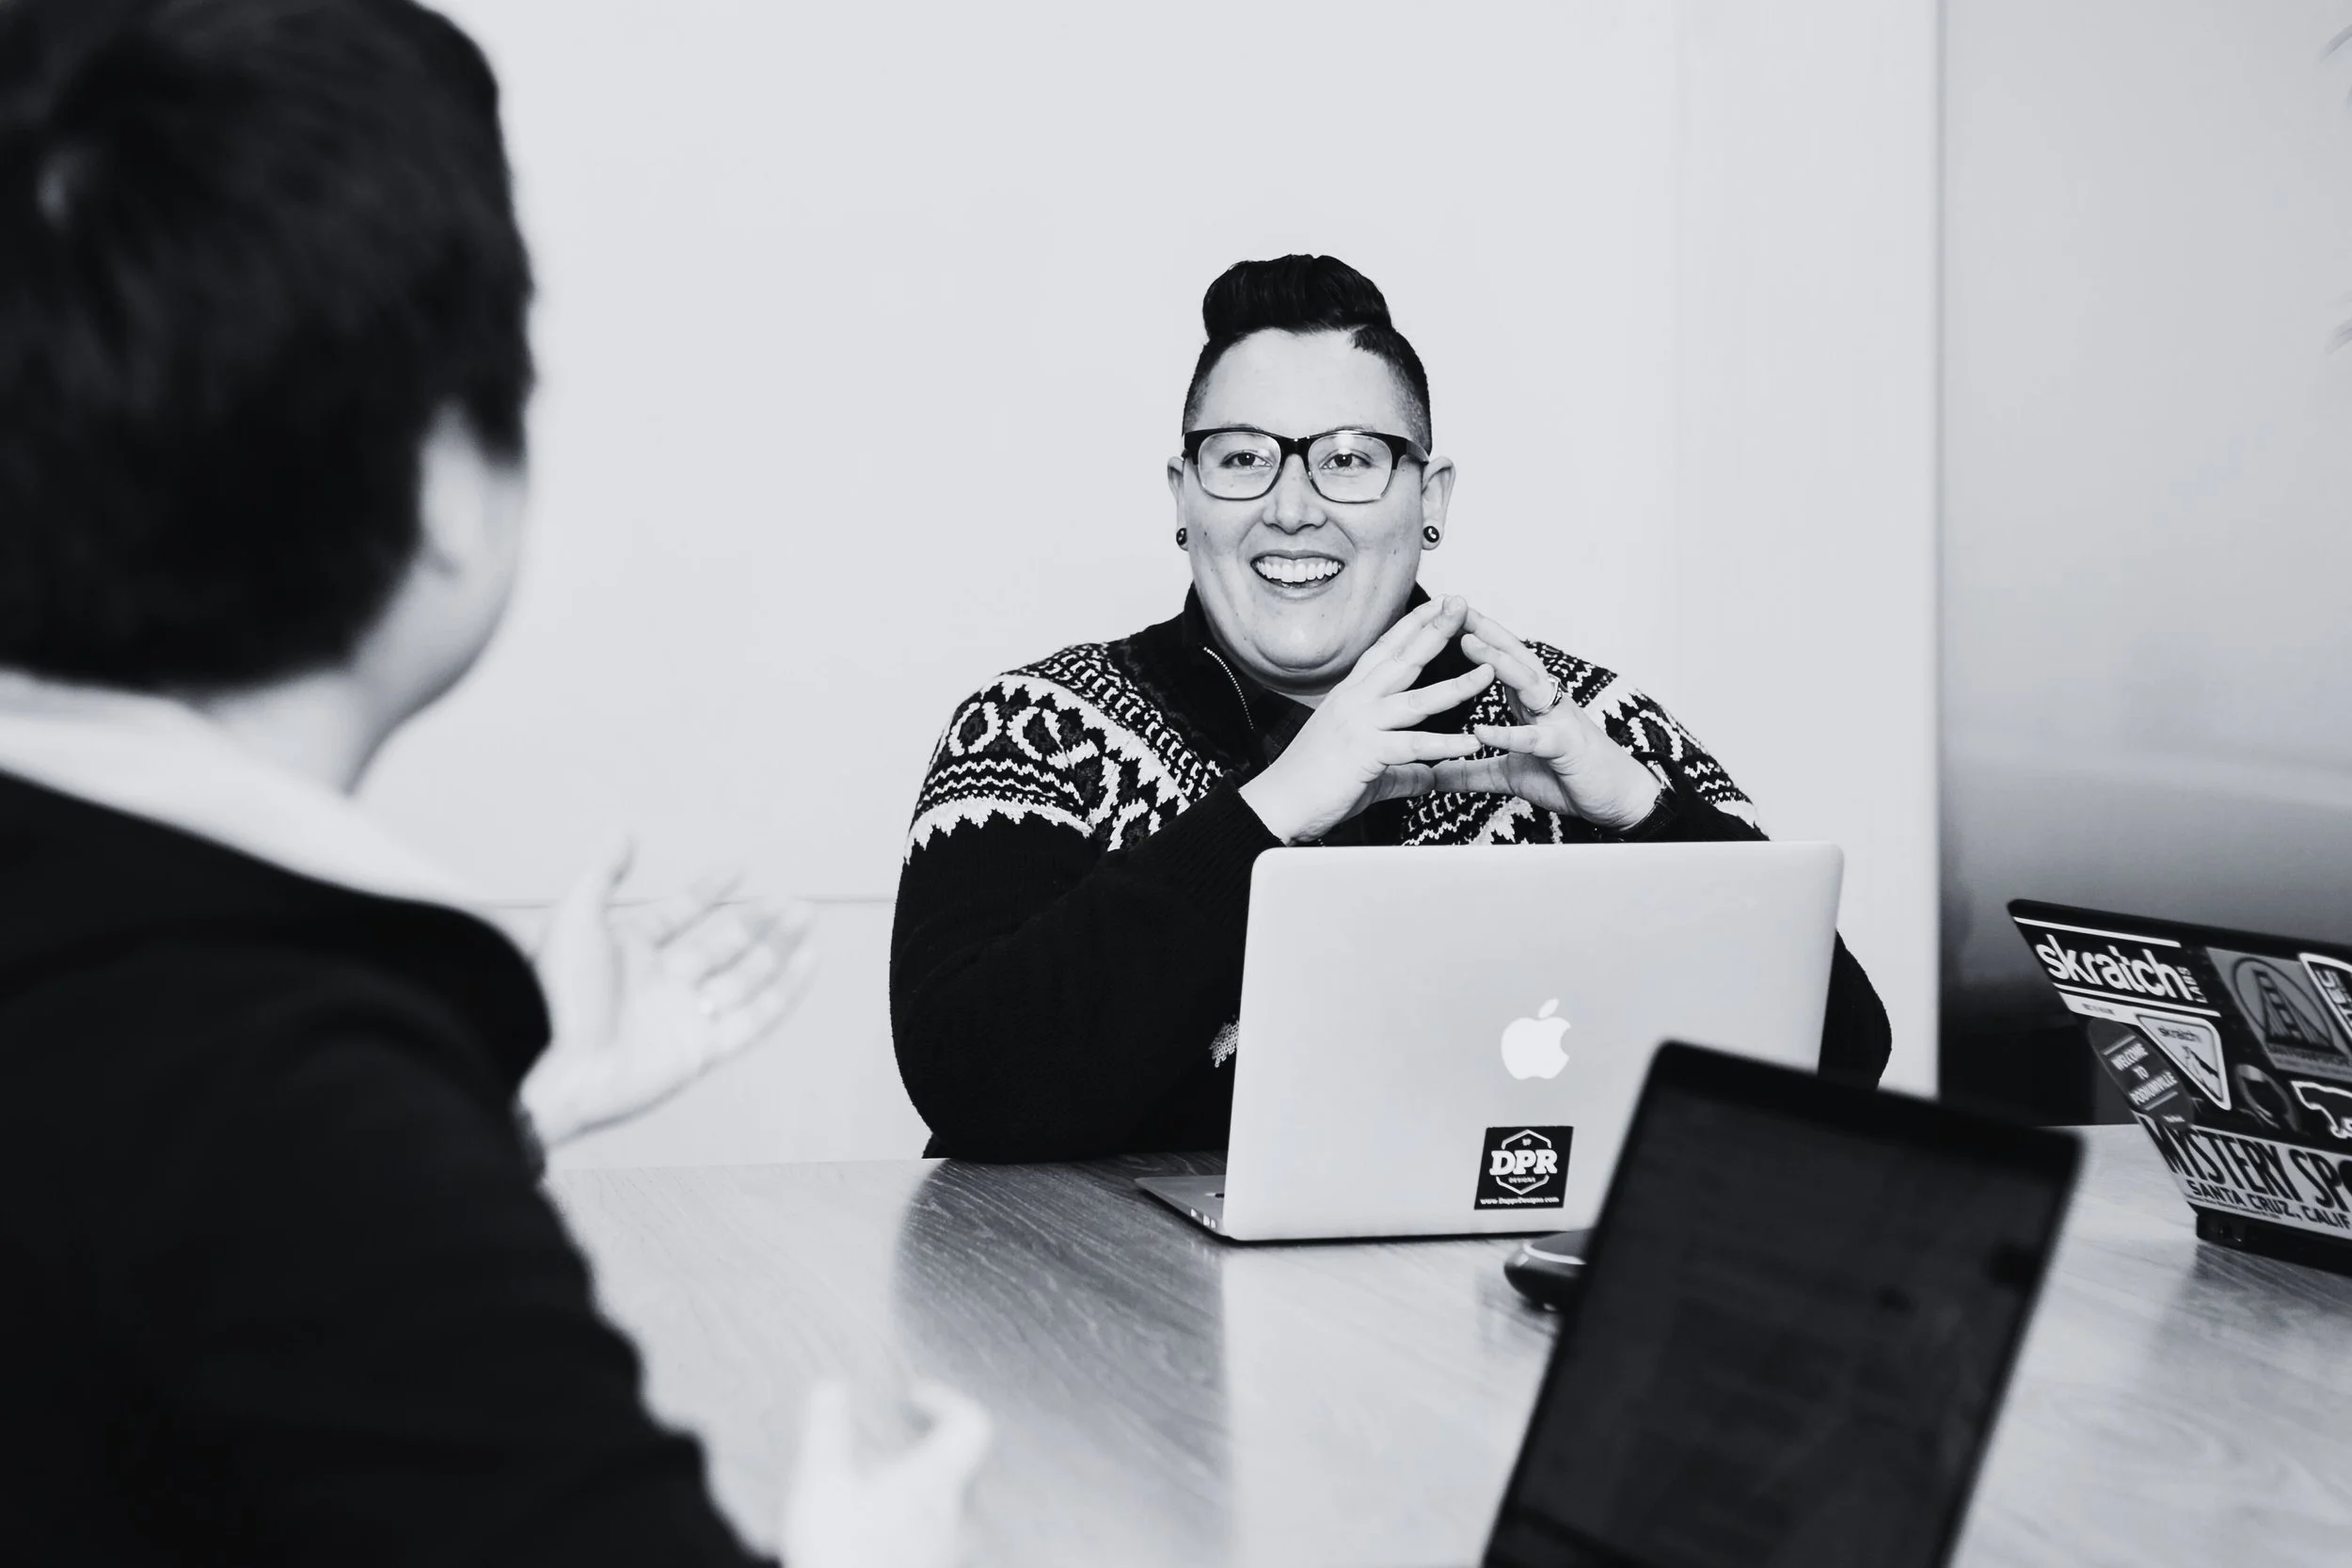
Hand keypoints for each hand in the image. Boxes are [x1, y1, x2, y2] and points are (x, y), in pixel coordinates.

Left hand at [519, 837, 817, 1146]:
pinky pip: (755, 1018)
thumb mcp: (574, 918)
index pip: (679, 914)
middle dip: (757, 921)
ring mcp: (683, 1017)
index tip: (737, 868)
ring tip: (807, 917)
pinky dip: (785, 991)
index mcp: (628, 952)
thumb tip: (623, 830)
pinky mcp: (702, 1051)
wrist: (549, 1065)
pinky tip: (808, 961)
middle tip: (794, 901)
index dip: (707, 891)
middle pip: (720, 945)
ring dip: (777, 948)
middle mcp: (660, 983)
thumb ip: (603, 874)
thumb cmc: (554, 993)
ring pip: (744, 977)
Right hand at [780, 1380, 991, 1567]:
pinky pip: (934, 1534)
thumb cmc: (837, 1553)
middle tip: (885, 1445)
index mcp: (935, 1479)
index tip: (914, 1398)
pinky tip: (872, 1531)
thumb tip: (831, 1388)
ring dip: (916, 1484)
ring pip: (946, 1501)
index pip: (972, 1423)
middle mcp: (953, 1513)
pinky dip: (911, 1519)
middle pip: (960, 1461)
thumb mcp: (820, 1483)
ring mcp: (947, 1548)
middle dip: (925, 1444)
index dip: (947, 1401)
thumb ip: (828, 1430)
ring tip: (871, 1491)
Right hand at [1237, 595, 1492, 842]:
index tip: (1438, 606)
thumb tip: (1427, 776)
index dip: (1413, 625)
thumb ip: (1402, 770)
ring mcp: (1359, 724)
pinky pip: (1413, 746)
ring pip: (1416, 699)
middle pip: (1403, 659)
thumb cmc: (1313, 782)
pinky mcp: (1365, 753)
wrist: (1279, 803)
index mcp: (1351, 695)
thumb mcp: (1366, 767)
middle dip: (1435, 630)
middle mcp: (1355, 701)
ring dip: (1456, 685)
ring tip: (1487, 671)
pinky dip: (1444, 745)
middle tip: (1461, 605)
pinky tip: (1471, 743)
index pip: (1386, 650)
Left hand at [1431, 607, 1665, 831]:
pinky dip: (1508, 734)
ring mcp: (1558, 720)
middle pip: (1514, 656)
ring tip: (1467, 643)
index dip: (1476, 635)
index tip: (1444, 613)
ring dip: (1497, 661)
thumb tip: (1433, 774)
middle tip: (1452, 604)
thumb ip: (1471, 771)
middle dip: (1484, 629)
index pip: (1501, 660)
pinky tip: (1481, 730)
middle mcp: (1546, 701)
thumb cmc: (1569, 778)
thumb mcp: (1508, 775)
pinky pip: (1535, 739)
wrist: (1618, 799)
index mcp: (1531, 702)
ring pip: (1527, 682)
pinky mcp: (1566, 748)